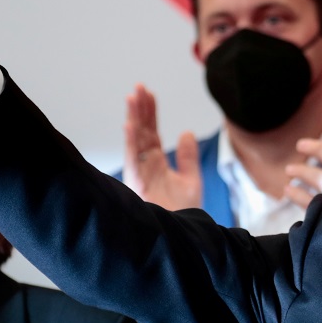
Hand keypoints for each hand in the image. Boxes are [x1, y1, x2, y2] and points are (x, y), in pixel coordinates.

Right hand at [123, 84, 201, 209]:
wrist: (184, 236)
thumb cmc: (185, 214)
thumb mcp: (191, 180)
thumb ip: (188, 157)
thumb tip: (186, 133)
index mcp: (157, 163)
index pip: (152, 132)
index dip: (150, 113)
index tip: (149, 93)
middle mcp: (146, 166)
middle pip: (141, 132)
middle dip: (139, 109)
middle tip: (139, 87)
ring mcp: (140, 174)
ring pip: (134, 141)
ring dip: (133, 119)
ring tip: (132, 98)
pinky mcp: (137, 185)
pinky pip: (133, 160)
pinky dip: (131, 143)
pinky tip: (130, 126)